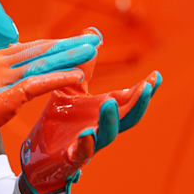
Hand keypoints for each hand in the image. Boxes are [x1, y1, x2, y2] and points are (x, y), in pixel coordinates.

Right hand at [0, 34, 100, 159]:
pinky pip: (40, 84)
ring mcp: (4, 78)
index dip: (53, 44)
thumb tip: (3, 68)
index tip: (72, 41)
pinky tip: (79, 75)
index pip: (29, 48)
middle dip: (68, 44)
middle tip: (93, 39)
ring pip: (45, 62)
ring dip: (71, 55)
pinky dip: (61, 77)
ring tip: (92, 50)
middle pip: (41, 50)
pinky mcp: (8, 96)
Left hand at [20, 33, 159, 193]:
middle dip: (139, 103)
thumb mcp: (70, 88)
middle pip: (127, 118)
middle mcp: (99, 128)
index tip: (157, 75)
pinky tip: (87, 134)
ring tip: (110, 103)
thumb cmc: (58, 121)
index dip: (144, 89)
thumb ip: (84, 66)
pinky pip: (82, 154)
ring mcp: (88, 144)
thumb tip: (94, 35)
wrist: (36, 155)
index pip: (128, 99)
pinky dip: (86, 145)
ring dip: (111, 120)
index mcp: (101, 111)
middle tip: (147, 86)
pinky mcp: (70, 159)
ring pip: (107, 135)